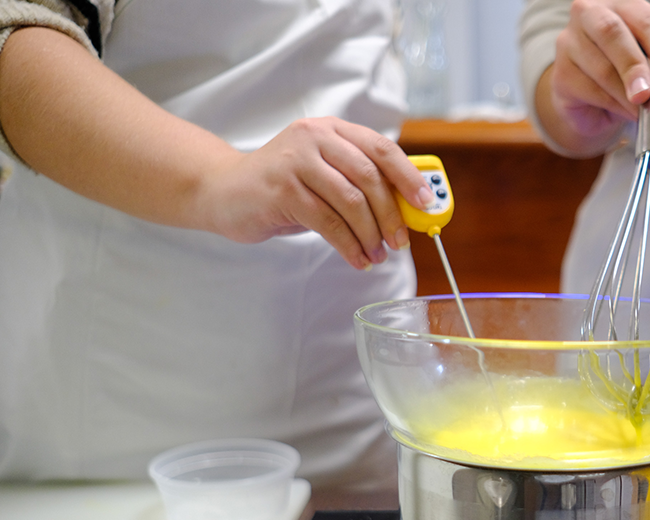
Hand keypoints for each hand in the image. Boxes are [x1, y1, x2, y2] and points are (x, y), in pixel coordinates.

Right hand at [198, 117, 433, 269]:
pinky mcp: (282, 189)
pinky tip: (357, 259)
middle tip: (400, 242)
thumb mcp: (324, 175)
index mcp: (332, 129)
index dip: (408, 176)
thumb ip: (359, 184)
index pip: (382, 148)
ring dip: (370, 235)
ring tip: (376, 256)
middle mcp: (315, 138)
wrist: (223, 190)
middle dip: (391, 215)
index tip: (426, 202)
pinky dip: (348, 245)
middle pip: (370, 177)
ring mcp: (296, 161)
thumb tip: (405, 211)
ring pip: (351, 202)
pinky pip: (328, 222)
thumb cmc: (283, 187)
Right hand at [539, 0, 649, 154]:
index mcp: (621, 4)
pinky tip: (623, 111)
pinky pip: (588, 90)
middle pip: (612, 34)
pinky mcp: (561, 74)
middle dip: (634, 66)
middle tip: (648, 94)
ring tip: (642, 110)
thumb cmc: (626, 72)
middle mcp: (590, 14)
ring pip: (600, 68)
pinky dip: (611, 105)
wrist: (592, 100)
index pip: (644, 18)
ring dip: (625, 95)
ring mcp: (570, 43)